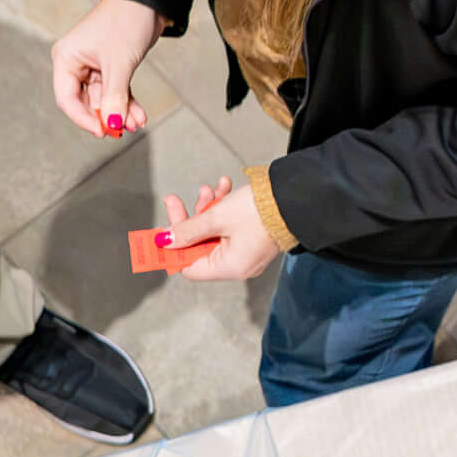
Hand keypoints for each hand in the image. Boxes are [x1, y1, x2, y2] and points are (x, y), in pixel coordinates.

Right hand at [51, 0, 164, 137]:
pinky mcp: (111, 64)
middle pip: (85, 101)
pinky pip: (115, 89)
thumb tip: (111, 124)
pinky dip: (127, 102)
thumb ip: (114, 96)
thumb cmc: (125, 22)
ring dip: (120, 111)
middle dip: (106, 116)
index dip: (83, 118)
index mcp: (66, 57)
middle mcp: (76, 61)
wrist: (148, 0)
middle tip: (124, 130)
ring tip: (138, 123)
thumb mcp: (119, 64)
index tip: (103, 131)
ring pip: (104, 97)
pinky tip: (139, 115)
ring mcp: (94, 63)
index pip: (67, 98)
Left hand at [159, 178, 279, 282]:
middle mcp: (239, 264)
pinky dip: (222, 208)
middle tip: (175, 201)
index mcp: (230, 267)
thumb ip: (186, 230)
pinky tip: (224, 188)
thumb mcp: (216, 217)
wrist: (295, 196)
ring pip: (213, 233)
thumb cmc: (262, 210)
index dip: (173, 250)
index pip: (189, 267)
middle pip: (199, 247)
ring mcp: (247, 250)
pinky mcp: (254, 237)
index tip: (161, 232)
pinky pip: (229, 227)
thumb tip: (165, 240)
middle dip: (188, 221)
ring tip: (207, 189)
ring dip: (206, 210)